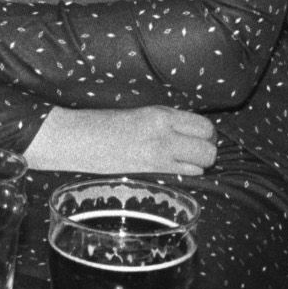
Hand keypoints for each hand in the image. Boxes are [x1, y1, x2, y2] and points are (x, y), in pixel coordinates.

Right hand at [24, 105, 216, 176]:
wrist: (78, 140)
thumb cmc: (105, 124)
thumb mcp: (141, 114)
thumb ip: (167, 121)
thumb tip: (191, 132)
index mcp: (161, 115)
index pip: (204, 125)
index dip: (207, 133)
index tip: (200, 136)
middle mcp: (164, 135)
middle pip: (209, 148)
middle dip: (208, 151)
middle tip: (197, 150)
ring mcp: (159, 156)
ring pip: (202, 164)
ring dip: (199, 164)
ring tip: (186, 160)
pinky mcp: (151, 173)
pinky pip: (185, 175)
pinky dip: (187, 173)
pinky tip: (174, 169)